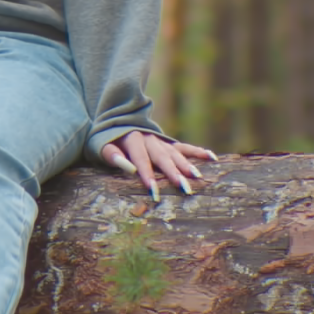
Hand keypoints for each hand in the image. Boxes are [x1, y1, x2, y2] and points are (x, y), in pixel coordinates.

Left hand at [100, 129, 215, 200]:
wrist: (114, 121)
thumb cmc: (106, 140)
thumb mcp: (101, 146)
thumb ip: (112, 155)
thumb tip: (128, 167)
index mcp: (133, 139)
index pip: (142, 160)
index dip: (148, 176)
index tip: (155, 192)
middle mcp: (150, 139)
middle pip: (163, 157)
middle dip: (174, 173)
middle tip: (184, 187)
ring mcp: (160, 140)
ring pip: (176, 153)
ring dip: (187, 164)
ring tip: (198, 177)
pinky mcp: (167, 143)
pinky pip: (184, 147)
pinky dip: (198, 152)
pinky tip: (211, 158)